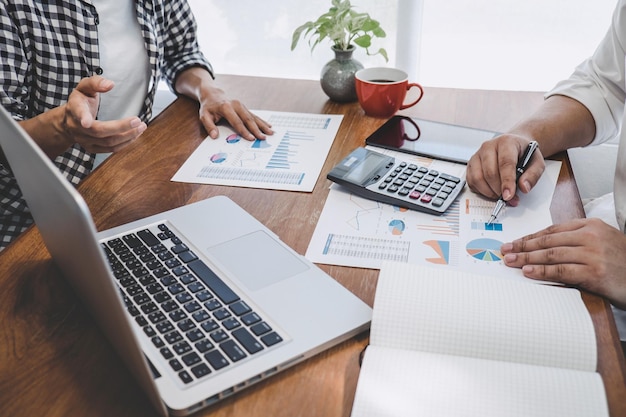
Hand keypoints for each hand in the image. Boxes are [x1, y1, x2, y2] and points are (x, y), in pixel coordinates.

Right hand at [61, 76, 146, 152]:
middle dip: (120, 127)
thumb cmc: (80, 102)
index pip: (78, 113)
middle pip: (99, 131)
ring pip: (107, 142)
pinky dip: (124, 143)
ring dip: (127, 136)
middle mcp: (77, 127)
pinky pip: (110, 149)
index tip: (87, 122)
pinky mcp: (91, 148)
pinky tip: (134, 135)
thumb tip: (110, 84)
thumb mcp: (84, 87)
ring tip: (141, 127)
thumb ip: (96, 83)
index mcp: (75, 109)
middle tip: (137, 121)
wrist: (69, 121)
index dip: (83, 117)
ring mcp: (84, 140)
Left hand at [197, 86, 272, 140]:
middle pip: (248, 119)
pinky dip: (262, 121)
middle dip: (256, 130)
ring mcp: (242, 106)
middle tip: (263, 138)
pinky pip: (254, 115)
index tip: (251, 138)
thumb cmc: (208, 107)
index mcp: (226, 107)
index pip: (237, 122)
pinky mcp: (244, 108)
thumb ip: (209, 126)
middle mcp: (236, 105)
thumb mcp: (204, 115)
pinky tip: (268, 126)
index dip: (244, 131)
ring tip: (270, 132)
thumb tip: (214, 136)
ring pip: (253, 117)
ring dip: (262, 125)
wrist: (213, 94)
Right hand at [466, 133, 544, 204]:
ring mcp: (477, 155)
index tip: (509, 196)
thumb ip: (533, 175)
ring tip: (500, 195)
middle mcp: (488, 146)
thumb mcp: (537, 162)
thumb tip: (523, 187)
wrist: (514, 145)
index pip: (505, 163)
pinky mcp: (471, 164)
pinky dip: (480, 190)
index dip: (507, 182)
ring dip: (489, 192)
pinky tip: (491, 190)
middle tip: (508, 198)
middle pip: (489, 173)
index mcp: (506, 142)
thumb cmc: (524, 153)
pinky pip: (471, 181)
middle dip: (498, 190)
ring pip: (477, 178)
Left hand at [502, 218, 625, 308]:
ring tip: (511, 261)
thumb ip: (577, 240)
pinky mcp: (594, 273)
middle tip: (506, 250)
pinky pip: (561, 271)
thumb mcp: (602, 242)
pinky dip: (542, 271)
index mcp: (591, 226)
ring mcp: (592, 254)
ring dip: (527, 258)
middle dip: (523, 246)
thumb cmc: (622, 262)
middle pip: (548, 241)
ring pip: (551, 254)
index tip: (515, 242)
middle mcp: (591, 237)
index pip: (552, 230)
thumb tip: (544, 246)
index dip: (530, 237)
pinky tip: (528, 271)